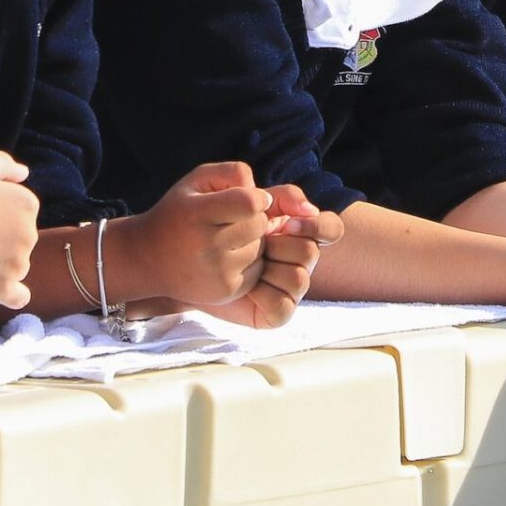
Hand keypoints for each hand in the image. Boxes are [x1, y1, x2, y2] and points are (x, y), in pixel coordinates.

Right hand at [0, 150, 38, 307]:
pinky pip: (18, 295)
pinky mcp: (3, 289)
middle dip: (1, 235)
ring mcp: (18, 265)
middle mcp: (30, 235)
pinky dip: (10, 292)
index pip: (19, 207)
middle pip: (20, 235)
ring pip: (16, 262)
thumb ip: (2, 164)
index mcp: (26, 204)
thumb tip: (22, 173)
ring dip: (1, 261)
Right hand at [116, 161, 279, 307]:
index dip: (256, 198)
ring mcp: (217, 272)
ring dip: (252, 241)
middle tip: (232, 220)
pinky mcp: (226, 291)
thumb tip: (266, 197)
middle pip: (259, 224)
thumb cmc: (178, 213)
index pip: (249, 203)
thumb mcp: (196, 181)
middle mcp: (206, 246)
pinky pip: (258, 270)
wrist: (147, 260)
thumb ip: (232, 173)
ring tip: (226, 239)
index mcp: (197, 214)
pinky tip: (226, 258)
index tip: (248, 199)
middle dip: (254, 218)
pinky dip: (249, 262)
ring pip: (261, 248)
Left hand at [198, 189, 344, 329]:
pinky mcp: (274, 312)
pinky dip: (264, 297)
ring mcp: (287, 287)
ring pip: (300, 279)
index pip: (330, 228)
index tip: (287, 223)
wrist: (175, 254)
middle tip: (254, 243)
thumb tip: (309, 207)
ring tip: (246, 265)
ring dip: (269, 269)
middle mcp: (296, 258)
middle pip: (312, 252)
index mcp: (295, 229)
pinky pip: (283, 307)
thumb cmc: (204, 220)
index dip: (319, 226)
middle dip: (280, 245)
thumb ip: (278, 193)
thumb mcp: (236, 193)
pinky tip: (247, 289)